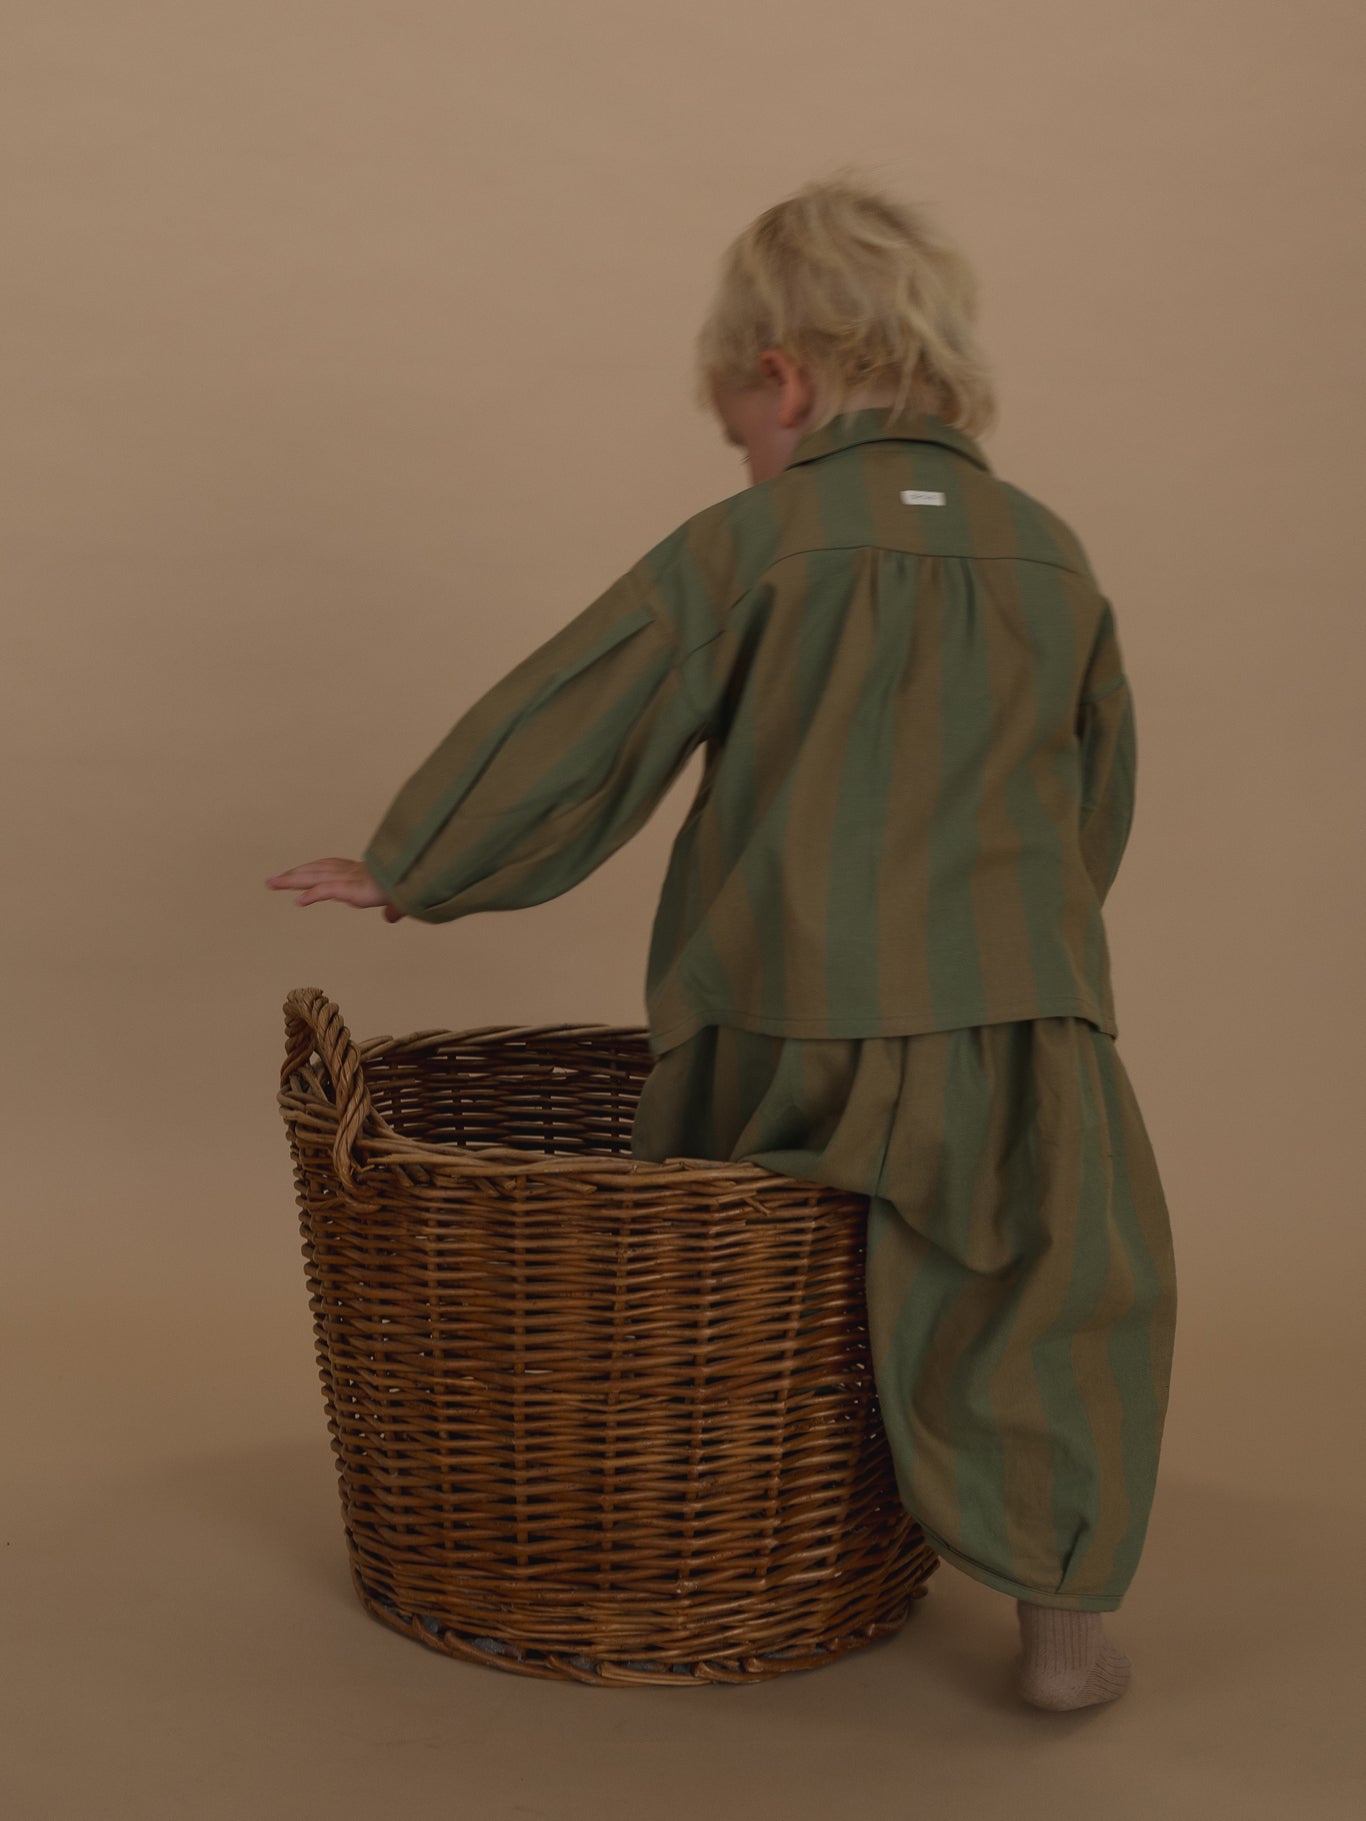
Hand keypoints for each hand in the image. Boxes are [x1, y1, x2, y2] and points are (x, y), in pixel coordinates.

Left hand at [265, 858, 405, 921]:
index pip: (331, 868)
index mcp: (361, 873)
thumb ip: (392, 909)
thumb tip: (390, 918)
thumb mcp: (400, 899)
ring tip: (272, 884)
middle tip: (273, 880)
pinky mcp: (353, 888)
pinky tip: (298, 901)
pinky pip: (327, 890)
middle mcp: (352, 872)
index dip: (314, 871)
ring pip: (314, 876)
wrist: (421, 877)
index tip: (300, 874)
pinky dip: (311, 894)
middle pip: (316, 870)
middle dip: (294, 874)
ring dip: (291, 880)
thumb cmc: (413, 885)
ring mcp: (351, 879)